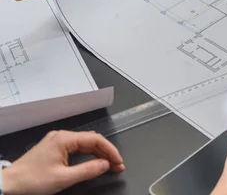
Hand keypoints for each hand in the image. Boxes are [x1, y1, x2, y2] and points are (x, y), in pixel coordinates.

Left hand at [2, 130, 124, 194]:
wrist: (8, 185)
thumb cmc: (32, 181)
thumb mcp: (64, 178)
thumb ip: (88, 170)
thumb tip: (105, 164)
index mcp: (64, 139)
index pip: (96, 140)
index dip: (110, 151)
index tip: (119, 162)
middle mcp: (61, 136)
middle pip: (91, 141)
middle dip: (106, 152)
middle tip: (117, 166)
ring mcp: (56, 142)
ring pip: (84, 144)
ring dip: (98, 154)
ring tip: (109, 165)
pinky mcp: (53, 149)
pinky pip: (76, 148)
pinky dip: (87, 155)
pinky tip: (93, 162)